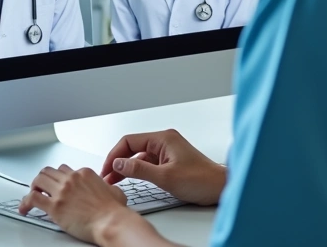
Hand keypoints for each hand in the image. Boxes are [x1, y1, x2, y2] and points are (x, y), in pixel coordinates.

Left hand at [19, 164, 134, 243]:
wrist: (110, 222)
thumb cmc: (113, 211)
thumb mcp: (115, 191)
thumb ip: (107, 187)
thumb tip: (108, 189)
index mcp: (84, 174)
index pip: (65, 169)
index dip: (59, 177)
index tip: (57, 184)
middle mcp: (71, 179)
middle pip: (49, 171)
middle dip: (43, 179)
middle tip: (40, 187)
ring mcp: (61, 191)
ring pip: (38, 180)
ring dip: (33, 187)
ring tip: (32, 195)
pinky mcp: (54, 206)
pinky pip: (32, 199)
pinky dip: (25, 203)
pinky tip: (24, 208)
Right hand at [100, 129, 226, 205]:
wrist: (219, 187)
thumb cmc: (201, 180)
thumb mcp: (165, 177)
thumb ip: (139, 170)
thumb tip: (118, 164)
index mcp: (163, 139)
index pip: (129, 141)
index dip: (115, 155)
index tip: (107, 169)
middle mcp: (164, 141)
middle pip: (133, 148)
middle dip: (118, 161)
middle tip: (107, 176)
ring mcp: (167, 151)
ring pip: (139, 156)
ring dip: (126, 167)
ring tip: (115, 180)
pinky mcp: (170, 161)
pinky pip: (148, 163)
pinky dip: (138, 171)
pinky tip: (131, 180)